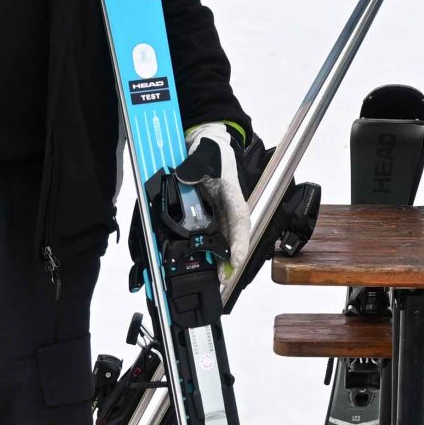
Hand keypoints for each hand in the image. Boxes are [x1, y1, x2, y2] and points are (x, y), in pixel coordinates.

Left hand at [186, 122, 260, 282]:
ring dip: (223, 259)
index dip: (239, 240)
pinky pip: (215, 236)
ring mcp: (223, 212)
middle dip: (232, 258)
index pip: (239, 218)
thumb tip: (185, 178)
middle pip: (235, 235)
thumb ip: (195, 166)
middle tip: (224, 278)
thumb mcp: (204, 153)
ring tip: (218, 278)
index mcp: (232, 192)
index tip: (236, 259)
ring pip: (226, 239)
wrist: (209, 146)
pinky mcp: (213, 215)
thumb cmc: (212, 151)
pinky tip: (208, 264)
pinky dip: (213, 251)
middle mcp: (230, 206)